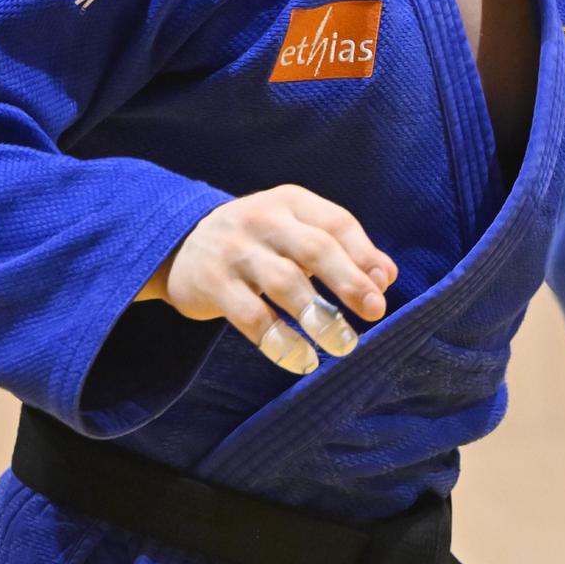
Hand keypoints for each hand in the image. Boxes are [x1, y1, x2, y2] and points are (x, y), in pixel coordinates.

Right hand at [139, 185, 396, 375]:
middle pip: (316, 249)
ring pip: (285, 283)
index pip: (337, 223)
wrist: (179, 244)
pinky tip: (302, 361)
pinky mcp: (212, 283)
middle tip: (375, 312)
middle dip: (349, 283)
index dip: (365, 255)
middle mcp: (263, 220)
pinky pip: (252, 318)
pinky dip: (281, 343)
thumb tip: (384, 278)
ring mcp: (235, 251)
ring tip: (343, 345)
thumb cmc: (258, 243)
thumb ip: (342, 250)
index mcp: (290, 202)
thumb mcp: (296, 233)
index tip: (382, 287)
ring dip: (319, 317)